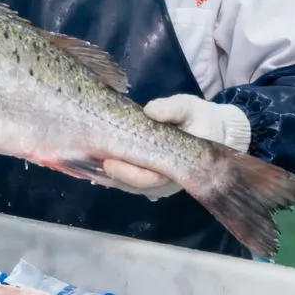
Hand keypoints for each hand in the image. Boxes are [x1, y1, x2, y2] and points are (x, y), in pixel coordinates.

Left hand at [103, 95, 251, 198]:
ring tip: (84, 163)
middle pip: (134, 185)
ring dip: (106, 176)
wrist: (209, 129)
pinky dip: (109, 174)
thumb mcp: (188, 108)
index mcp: (179, 168)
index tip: (108, 162)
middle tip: (90, 161)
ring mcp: (157, 182)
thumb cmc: (199, 119)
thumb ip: (171, 110)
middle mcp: (166, 181)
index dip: (128, 173)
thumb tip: (150, 111)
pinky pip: (127, 180)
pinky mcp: (148, 176)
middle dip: (111, 175)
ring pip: (127, 185)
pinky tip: (92, 164)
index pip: (151, 178)